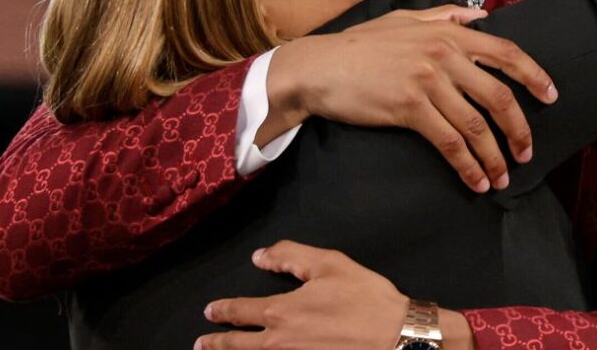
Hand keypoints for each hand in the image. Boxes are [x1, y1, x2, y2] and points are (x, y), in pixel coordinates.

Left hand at [198, 241, 406, 349]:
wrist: (395, 338)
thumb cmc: (364, 299)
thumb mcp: (328, 264)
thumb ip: (289, 256)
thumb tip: (259, 257)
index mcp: (282, 312)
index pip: (241, 311)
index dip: (222, 311)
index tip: (209, 312)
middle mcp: (280, 343)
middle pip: (239, 345)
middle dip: (217, 343)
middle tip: (201, 343)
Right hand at [263, 5, 556, 192]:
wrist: (319, 68)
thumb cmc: (358, 46)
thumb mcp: (401, 20)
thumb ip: (443, 17)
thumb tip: (480, 15)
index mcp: (446, 32)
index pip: (505, 52)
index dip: (534, 77)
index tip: (551, 98)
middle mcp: (443, 54)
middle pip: (499, 96)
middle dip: (519, 130)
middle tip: (527, 154)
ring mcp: (427, 81)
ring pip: (477, 126)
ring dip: (494, 158)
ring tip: (501, 178)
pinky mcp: (409, 107)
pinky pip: (450, 143)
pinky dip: (467, 166)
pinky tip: (474, 182)